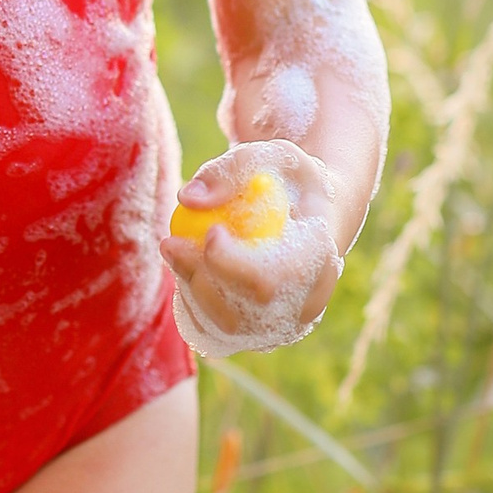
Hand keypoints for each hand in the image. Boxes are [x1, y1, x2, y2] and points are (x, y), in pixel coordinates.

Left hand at [162, 139, 345, 360]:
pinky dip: (192, 303)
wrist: (313, 214)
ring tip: (174, 249)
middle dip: (199, 277)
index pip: (273, 279)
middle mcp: (308, 304)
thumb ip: (232, 169)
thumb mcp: (271, 157)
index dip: (234, 264)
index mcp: (321, 262)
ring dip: (189, 289)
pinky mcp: (261, 334)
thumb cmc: (291, 182)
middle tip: (170, 242)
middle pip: (246, 311)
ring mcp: (285, 326)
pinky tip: (185, 268)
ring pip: (226, 327)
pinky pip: (218, 333)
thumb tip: (187, 199)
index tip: (210, 232)